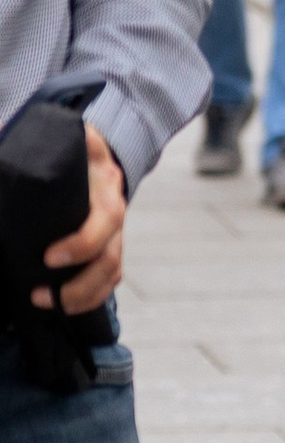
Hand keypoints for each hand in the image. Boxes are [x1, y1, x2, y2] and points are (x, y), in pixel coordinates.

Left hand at [36, 125, 126, 316]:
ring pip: (112, 272)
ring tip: (47, 304)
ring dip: (83, 296)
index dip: (82, 244)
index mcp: (104, 182)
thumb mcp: (62, 137)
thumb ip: (33, 148)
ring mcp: (115, 228)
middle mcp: (115, 208)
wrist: (91, 146)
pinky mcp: (109, 242)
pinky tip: (65, 306)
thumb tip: (1, 154)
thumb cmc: (68, 144)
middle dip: (79, 285)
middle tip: (39, 295)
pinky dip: (91, 296)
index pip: (106, 220)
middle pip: (111, 257)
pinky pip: (110, 276)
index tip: (48, 258)